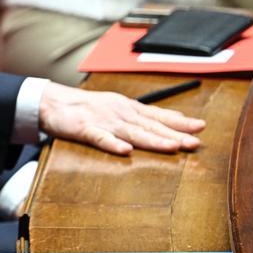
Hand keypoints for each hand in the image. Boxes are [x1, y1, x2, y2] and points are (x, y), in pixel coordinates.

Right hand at [38, 83, 204, 154]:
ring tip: (171, 146)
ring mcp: (103, 121)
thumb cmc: (87, 106)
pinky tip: (125, 150)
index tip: (200, 127)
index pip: (158, 116)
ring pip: (132, 132)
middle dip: (173, 134)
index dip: (179, 122)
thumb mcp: (119, 105)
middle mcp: (119, 113)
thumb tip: (175, 117)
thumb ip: (145, 114)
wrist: (53, 102)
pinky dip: (113, 144)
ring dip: (152, 139)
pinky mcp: (85, 129)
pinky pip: (100, 138)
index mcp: (128, 108)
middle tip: (195, 141)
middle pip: (150, 125)